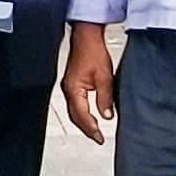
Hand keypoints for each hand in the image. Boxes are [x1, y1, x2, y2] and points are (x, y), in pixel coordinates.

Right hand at [61, 23, 117, 144]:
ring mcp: (68, 86)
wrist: (87, 37)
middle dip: (87, 129)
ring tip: (95, 130)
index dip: (92, 129)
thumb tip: (107, 115)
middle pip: (75, 116)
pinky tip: (90, 114)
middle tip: (97, 137)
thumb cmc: (93, 51)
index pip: (82, 116)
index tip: (100, 138)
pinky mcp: (72, 82)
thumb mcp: (104, 77)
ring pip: (74, 111)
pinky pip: (75, 103)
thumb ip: (105, 98)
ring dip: (84, 121)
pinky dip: (82, 112)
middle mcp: (68, 89)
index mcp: (74, 89)